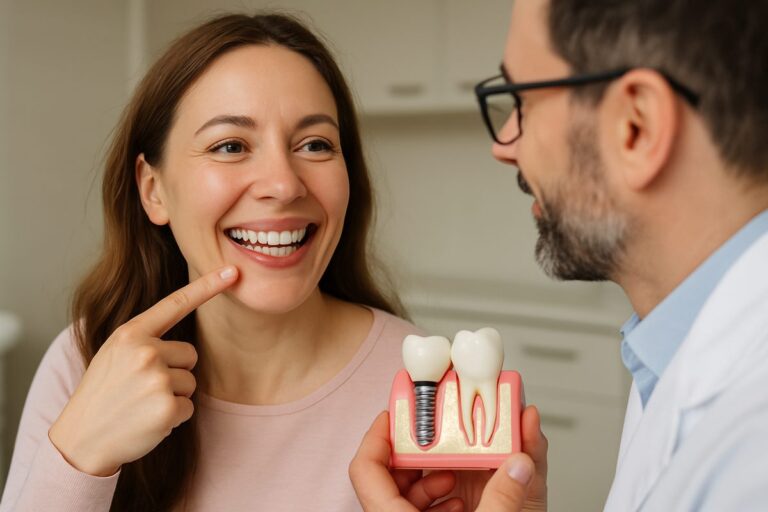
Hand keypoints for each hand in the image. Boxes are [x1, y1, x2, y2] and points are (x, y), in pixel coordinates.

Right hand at [48, 266, 238, 475]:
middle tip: (143, 387)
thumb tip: (183, 337)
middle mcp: (145, 352)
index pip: (176, 304)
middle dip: (174, 371)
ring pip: (191, 382)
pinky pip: (189, 407)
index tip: (233, 271)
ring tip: (142, 404)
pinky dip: (174, 417)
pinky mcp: (167, 407)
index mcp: (131, 334)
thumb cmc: (104, 393)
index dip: (208, 286)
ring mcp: (157, 380)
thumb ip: (145, 339)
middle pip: (190, 354)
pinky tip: (148, 420)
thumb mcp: (114, 353)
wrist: (81, 438)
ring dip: (173, 395)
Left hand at [349, 406, 547, 510]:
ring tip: (462, 464)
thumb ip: (505, 498)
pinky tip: (469, 497)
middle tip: (444, 431)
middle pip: (394, 477)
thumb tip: (520, 461)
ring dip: (439, 475)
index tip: (396, 412)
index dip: (377, 435)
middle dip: (423, 452)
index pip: (365, 469)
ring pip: (412, 496)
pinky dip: (449, 499)